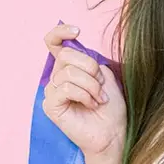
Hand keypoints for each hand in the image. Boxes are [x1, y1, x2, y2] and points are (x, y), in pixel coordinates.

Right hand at [42, 23, 126, 160]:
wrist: (113, 131)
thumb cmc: (111, 106)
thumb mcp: (104, 75)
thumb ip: (89, 60)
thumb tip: (74, 47)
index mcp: (69, 68)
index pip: (53, 42)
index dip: (60, 32)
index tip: (77, 31)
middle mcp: (57, 77)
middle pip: (66, 55)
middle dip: (90, 68)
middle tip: (100, 85)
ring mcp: (52, 92)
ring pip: (69, 73)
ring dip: (91, 85)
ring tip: (99, 99)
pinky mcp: (51, 106)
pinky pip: (66, 88)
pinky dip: (84, 95)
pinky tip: (91, 105)